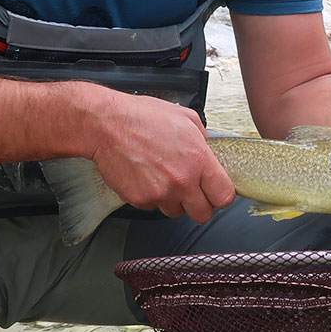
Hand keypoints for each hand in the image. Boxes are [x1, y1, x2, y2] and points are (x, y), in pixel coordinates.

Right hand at [87, 90, 236, 222]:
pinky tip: (146, 176)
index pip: (224, 197)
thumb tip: (211, 152)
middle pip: (203, 214)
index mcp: (198, 160)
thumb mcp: (185, 117)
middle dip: (200, 205)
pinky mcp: (140, 200)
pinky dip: (152, 196)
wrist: (106, 124)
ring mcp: (160, 193)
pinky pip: (153, 206)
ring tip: (163, 177)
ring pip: (176, 212)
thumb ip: (204, 139)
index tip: (215, 192)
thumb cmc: (142, 117)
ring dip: (174, 200)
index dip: (220, 196)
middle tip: (192, 191)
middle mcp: (181, 181)